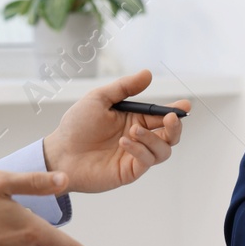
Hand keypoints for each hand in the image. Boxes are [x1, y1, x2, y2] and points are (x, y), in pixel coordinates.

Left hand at [41, 69, 189, 191]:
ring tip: (133, 130)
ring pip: (163, 150)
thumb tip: (148, 74)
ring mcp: (135, 156)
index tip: (185, 105)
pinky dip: (140, 150)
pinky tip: (125, 142)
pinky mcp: (129, 171)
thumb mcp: (99, 98)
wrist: (60, 152)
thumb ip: (124, 87)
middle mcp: (139, 138)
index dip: (175, 110)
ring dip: (153, 139)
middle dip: (174, 127)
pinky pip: (146, 161)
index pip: (161, 115)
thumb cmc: (76, 125)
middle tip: (170, 118)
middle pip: (170, 135)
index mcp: (134, 119)